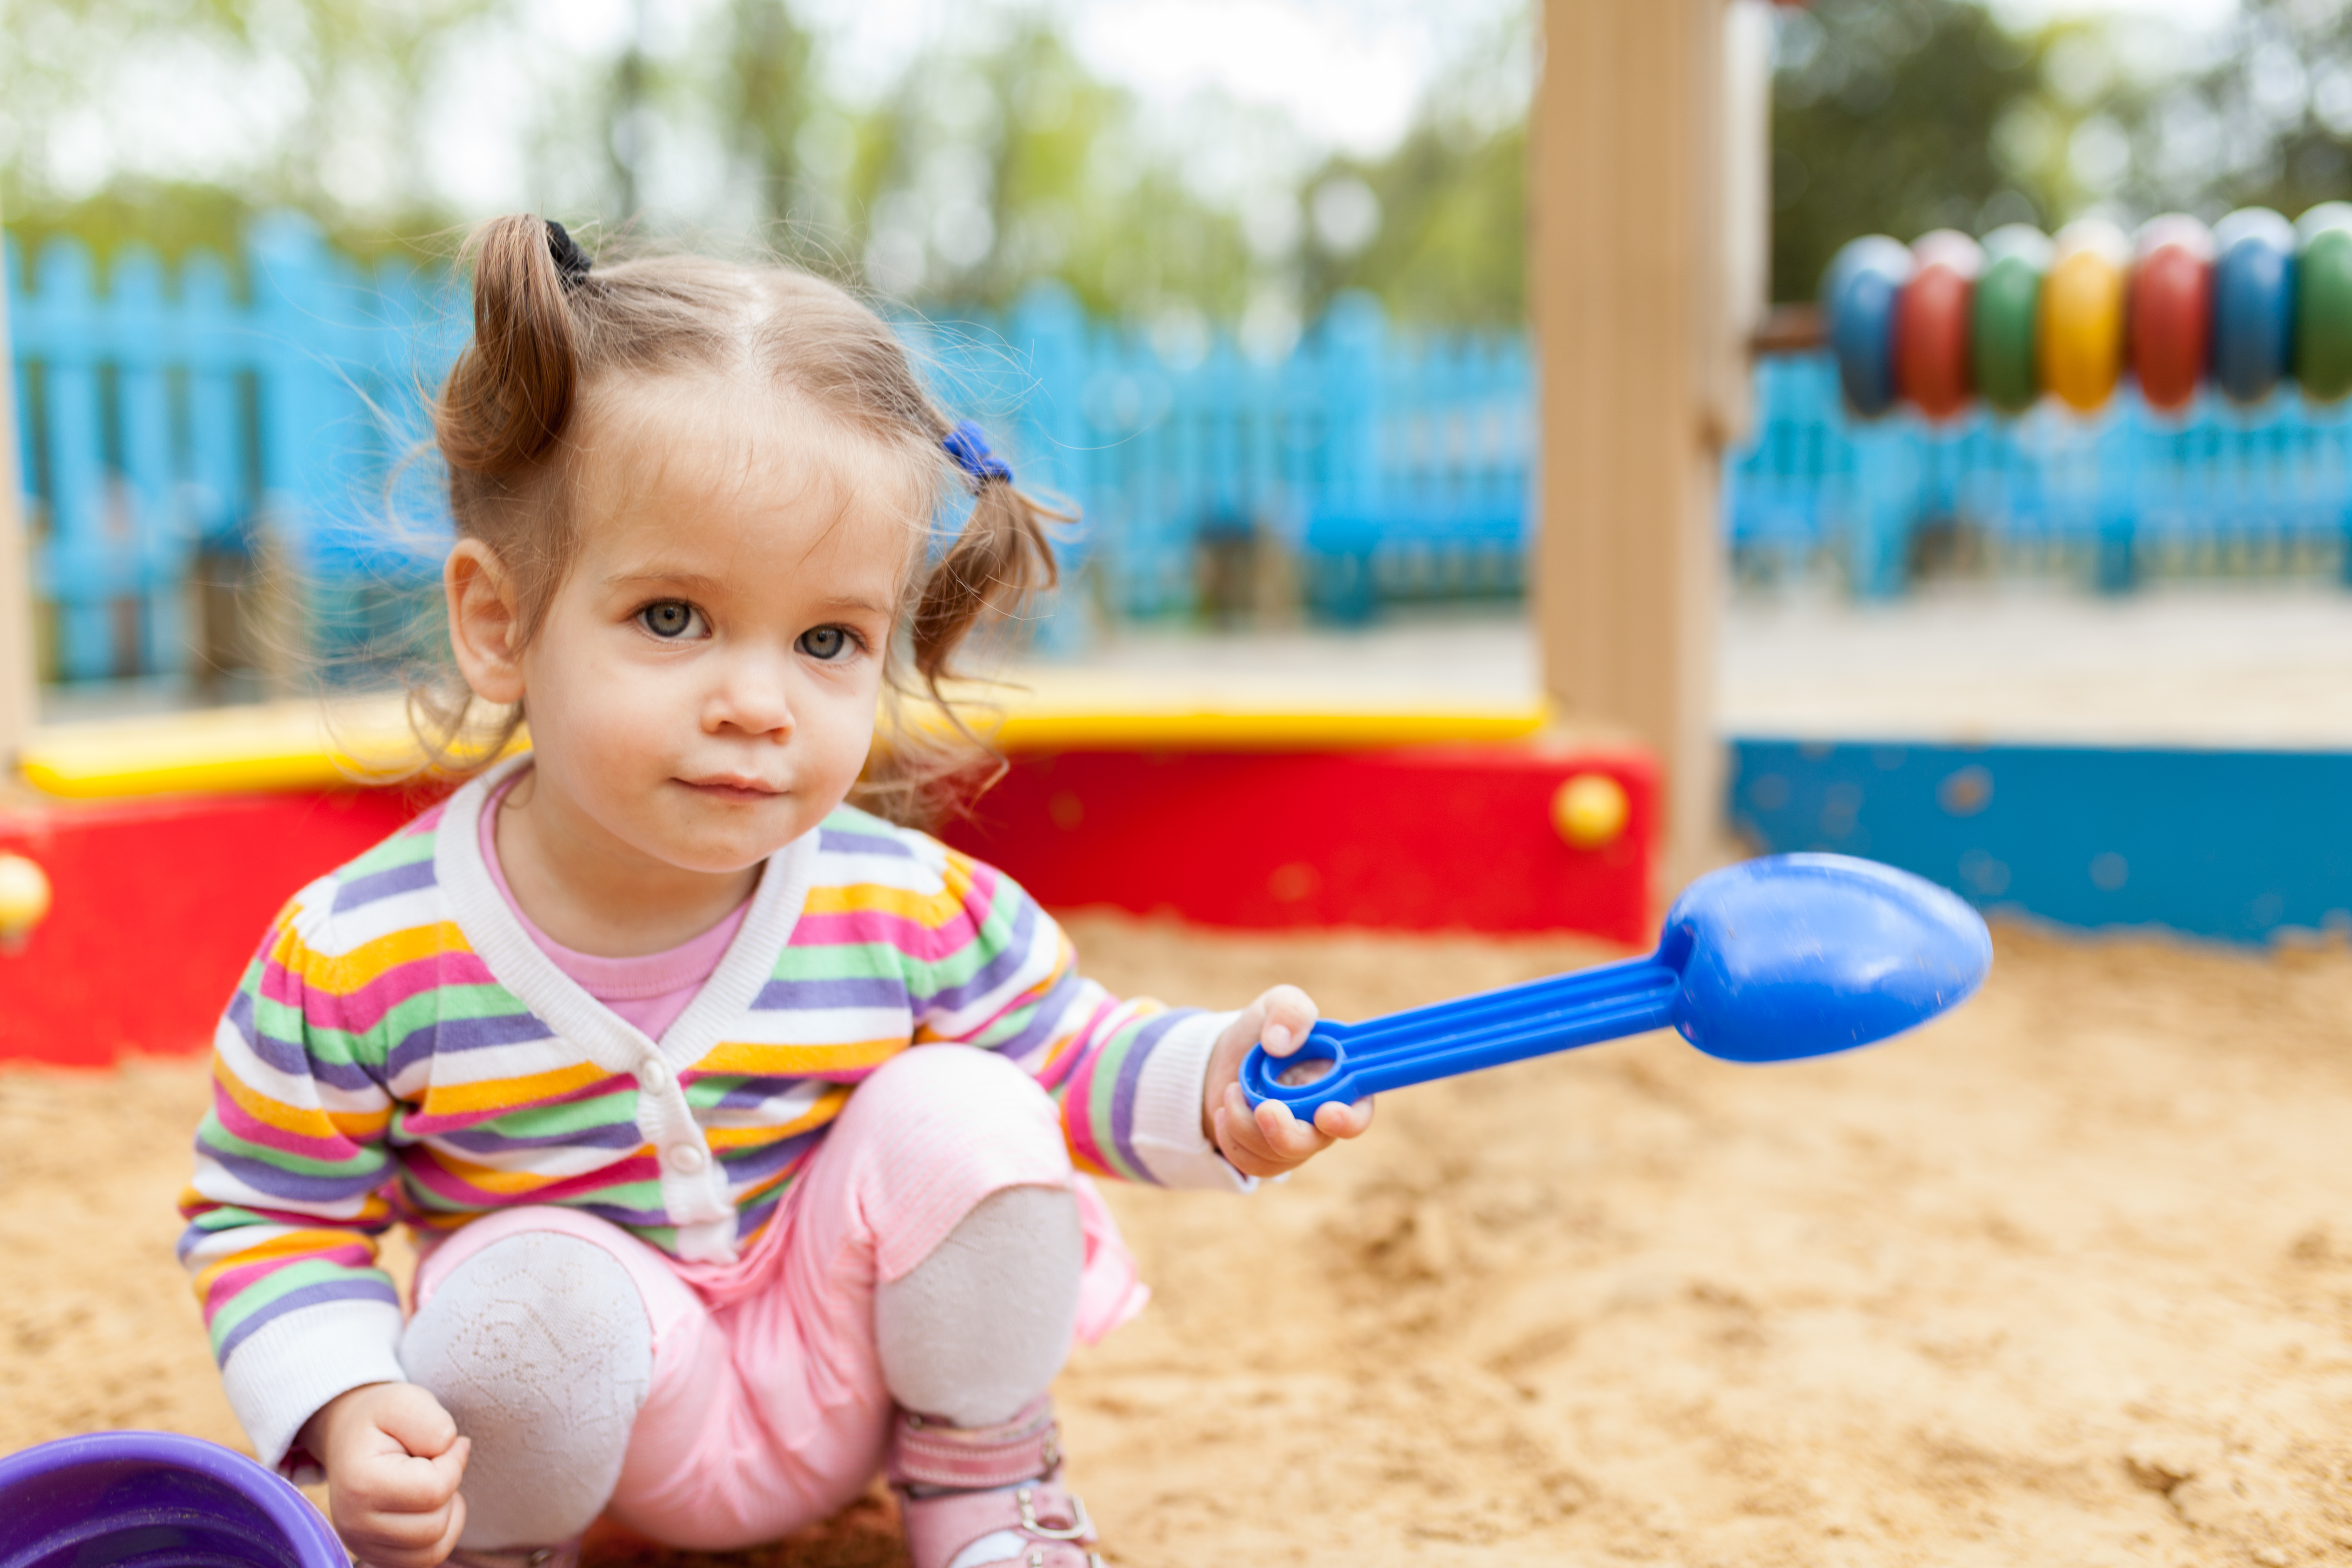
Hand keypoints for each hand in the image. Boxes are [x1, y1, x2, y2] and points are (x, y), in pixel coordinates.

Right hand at [299, 1382, 470, 1567]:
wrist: (349, 1435)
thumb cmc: (381, 1418)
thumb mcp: (406, 1400)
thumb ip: (432, 1422)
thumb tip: (453, 1449)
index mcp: (360, 1485)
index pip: (435, 1490)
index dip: (453, 1462)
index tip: (444, 1444)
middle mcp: (354, 1526)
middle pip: (436, 1525)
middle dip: (449, 1489)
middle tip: (434, 1463)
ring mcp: (362, 1546)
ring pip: (435, 1550)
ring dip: (447, 1514)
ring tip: (431, 1484)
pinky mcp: (374, 1557)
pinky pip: (426, 1560)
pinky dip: (439, 1534)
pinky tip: (427, 1506)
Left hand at [1201, 984, 1373, 1178]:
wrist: (1226, 1058)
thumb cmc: (1265, 1030)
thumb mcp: (1277, 1004)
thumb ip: (1290, 1011)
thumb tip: (1279, 1044)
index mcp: (1340, 1082)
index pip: (1358, 1112)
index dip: (1348, 1120)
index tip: (1325, 1114)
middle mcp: (1323, 1118)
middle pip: (1315, 1143)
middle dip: (1286, 1132)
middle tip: (1263, 1108)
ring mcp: (1297, 1140)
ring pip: (1278, 1155)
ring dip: (1246, 1126)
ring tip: (1231, 1091)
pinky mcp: (1269, 1155)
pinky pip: (1253, 1165)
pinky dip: (1232, 1140)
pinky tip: (1223, 1113)